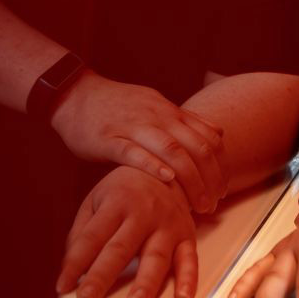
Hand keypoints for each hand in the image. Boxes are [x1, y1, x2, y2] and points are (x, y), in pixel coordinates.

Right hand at [50, 71, 227, 213]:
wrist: (75, 94)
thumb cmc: (116, 105)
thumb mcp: (155, 106)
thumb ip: (185, 121)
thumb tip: (217, 133)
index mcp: (169, 111)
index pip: (207, 138)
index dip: (220, 165)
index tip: (224, 188)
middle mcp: (157, 117)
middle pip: (195, 146)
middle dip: (210, 178)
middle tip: (215, 203)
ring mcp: (133, 126)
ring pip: (171, 150)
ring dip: (190, 178)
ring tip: (198, 203)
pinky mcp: (109, 138)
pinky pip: (134, 152)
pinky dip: (152, 165)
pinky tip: (166, 179)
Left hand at [56, 166, 200, 297]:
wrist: (169, 165)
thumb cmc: (127, 189)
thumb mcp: (98, 199)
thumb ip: (83, 231)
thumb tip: (70, 266)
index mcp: (116, 202)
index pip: (91, 238)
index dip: (75, 263)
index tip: (63, 286)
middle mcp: (143, 213)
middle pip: (120, 248)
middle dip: (102, 275)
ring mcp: (167, 225)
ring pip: (156, 256)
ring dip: (147, 281)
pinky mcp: (187, 235)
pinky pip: (189, 259)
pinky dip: (188, 278)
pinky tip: (183, 295)